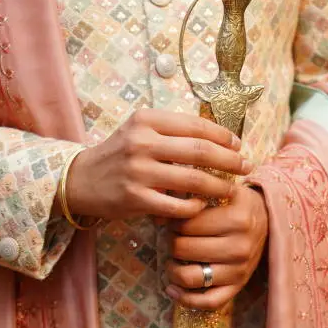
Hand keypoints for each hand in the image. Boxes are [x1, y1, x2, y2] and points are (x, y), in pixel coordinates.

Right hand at [64, 110, 251, 220]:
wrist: (81, 180)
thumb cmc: (119, 154)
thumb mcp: (139, 130)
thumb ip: (172, 130)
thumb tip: (217, 136)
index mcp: (146, 120)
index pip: (196, 125)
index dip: (223, 136)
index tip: (238, 145)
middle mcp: (142, 143)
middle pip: (201, 151)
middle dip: (230, 161)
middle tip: (246, 167)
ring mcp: (138, 172)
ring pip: (193, 179)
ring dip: (219, 186)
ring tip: (231, 189)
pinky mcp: (135, 199)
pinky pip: (177, 205)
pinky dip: (195, 207)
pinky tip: (201, 205)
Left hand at [165, 185, 267, 309]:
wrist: (270, 221)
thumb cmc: (239, 205)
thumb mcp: (223, 192)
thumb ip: (193, 196)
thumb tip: (158, 217)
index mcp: (236, 219)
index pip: (186, 224)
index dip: (173, 222)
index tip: (174, 221)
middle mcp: (239, 247)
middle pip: (183, 249)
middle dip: (171, 243)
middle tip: (173, 238)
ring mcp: (240, 270)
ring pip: (190, 277)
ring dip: (172, 270)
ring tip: (172, 261)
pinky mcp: (238, 286)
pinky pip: (208, 302)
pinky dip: (185, 299)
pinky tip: (172, 288)